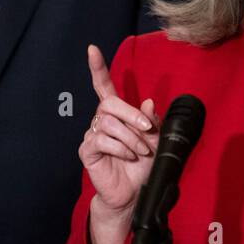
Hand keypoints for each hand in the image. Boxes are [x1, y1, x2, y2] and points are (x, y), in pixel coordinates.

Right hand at [79, 44, 159, 243]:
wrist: (133, 193)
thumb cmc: (142, 166)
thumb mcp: (154, 141)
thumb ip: (151, 121)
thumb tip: (147, 102)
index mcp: (116, 114)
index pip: (103, 86)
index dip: (98, 68)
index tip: (92, 49)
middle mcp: (102, 120)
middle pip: (109, 103)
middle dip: (131, 114)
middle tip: (147, 130)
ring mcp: (93, 135)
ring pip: (109, 123)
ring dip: (131, 137)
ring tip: (141, 151)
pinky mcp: (88, 151)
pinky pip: (102, 140)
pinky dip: (121, 148)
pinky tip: (129, 157)